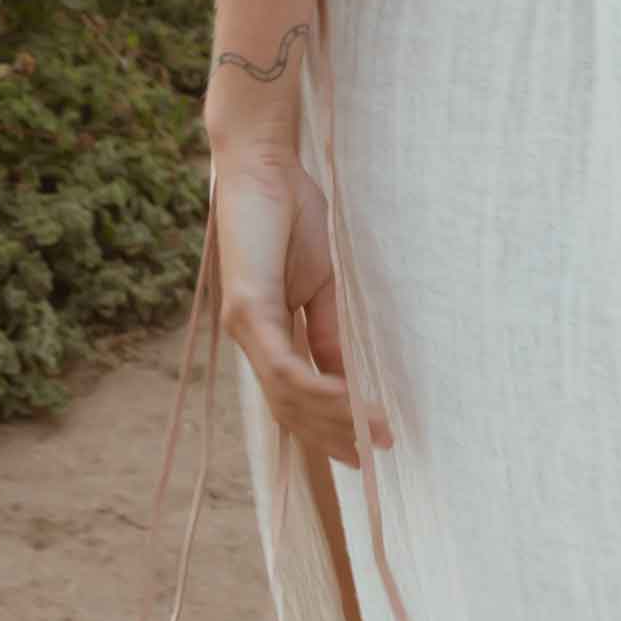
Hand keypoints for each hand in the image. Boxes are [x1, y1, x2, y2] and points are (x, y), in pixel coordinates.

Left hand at [213, 146, 390, 469]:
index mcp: (265, 330)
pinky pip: (284, 367)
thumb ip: (327, 331)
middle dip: (332, 435)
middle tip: (373, 455)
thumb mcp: (320, 283)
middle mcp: (249, 336)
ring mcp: (245, 326)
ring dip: (334, 418)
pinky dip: (318, 389)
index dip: (325, 426)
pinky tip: (350, 401)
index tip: (363, 448)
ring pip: (287, 396)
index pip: (291, 395)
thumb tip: (348, 380)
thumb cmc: (291, 213)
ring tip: (375, 431)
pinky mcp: (248, 310)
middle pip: (288, 407)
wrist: (263, 165)